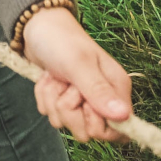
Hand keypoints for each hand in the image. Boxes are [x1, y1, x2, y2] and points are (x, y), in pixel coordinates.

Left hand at [22, 7, 131, 142]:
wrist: (36, 28)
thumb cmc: (62, 41)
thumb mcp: (79, 64)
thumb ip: (98, 91)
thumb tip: (123, 116)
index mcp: (117, 89)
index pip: (118, 130)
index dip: (97, 124)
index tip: (85, 104)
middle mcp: (103, 98)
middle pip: (88, 132)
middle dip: (69, 110)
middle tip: (67, 84)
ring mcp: (82, 101)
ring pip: (66, 123)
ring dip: (53, 100)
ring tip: (56, 77)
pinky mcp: (64, 101)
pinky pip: (52, 115)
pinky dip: (44, 98)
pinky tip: (48, 79)